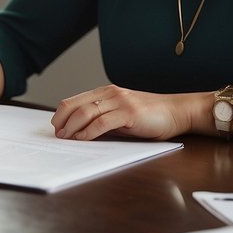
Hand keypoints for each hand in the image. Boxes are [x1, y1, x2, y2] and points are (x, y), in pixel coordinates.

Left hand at [51, 84, 196, 140]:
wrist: (177, 112)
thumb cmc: (149, 117)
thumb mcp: (121, 116)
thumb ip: (103, 119)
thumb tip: (80, 131)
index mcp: (106, 92)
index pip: (74, 100)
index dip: (61, 114)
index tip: (56, 127)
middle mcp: (110, 94)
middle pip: (75, 105)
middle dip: (62, 121)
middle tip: (57, 135)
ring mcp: (120, 102)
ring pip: (86, 112)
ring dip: (72, 127)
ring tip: (66, 138)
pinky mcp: (130, 113)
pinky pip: (103, 122)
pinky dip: (89, 131)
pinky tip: (82, 139)